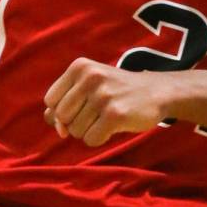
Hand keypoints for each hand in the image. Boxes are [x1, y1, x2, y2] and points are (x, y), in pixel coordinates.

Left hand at [43, 58, 170, 146]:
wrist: (156, 91)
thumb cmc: (116, 91)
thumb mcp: (89, 85)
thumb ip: (65, 101)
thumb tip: (52, 123)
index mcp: (80, 67)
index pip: (50, 100)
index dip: (60, 111)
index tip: (79, 109)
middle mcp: (90, 78)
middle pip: (61, 117)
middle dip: (75, 123)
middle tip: (95, 115)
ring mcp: (103, 96)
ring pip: (75, 131)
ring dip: (89, 131)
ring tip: (106, 118)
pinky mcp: (115, 114)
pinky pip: (91, 139)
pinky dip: (100, 139)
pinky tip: (113, 127)